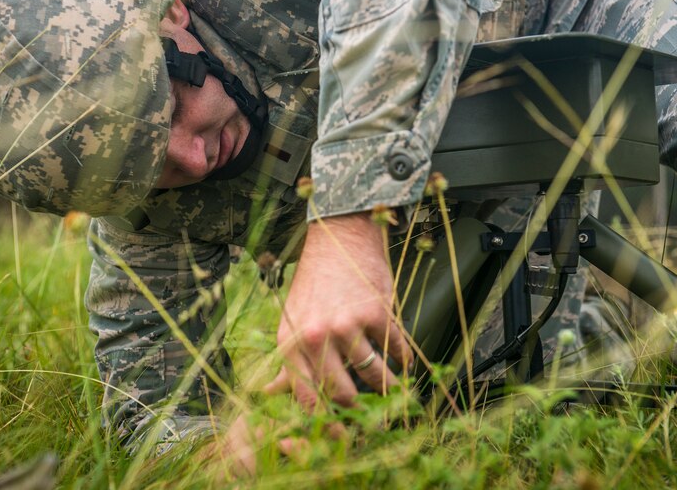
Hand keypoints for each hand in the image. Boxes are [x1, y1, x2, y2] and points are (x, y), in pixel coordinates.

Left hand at [265, 212, 412, 408]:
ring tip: (397, 395)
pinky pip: (396, 350)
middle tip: (376, 419)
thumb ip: (287, 362)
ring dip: (389, 389)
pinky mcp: (376, 312)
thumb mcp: (291, 323)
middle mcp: (316, 337)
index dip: (327, 425)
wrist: (338, 240)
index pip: (308, 399)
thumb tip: (269, 395)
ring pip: (374, 376)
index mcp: (290, 344)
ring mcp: (347, 325)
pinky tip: (406, 365)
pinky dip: (404, 361)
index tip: (344, 437)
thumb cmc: (313, 285)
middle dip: (363, 413)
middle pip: (343, 394)